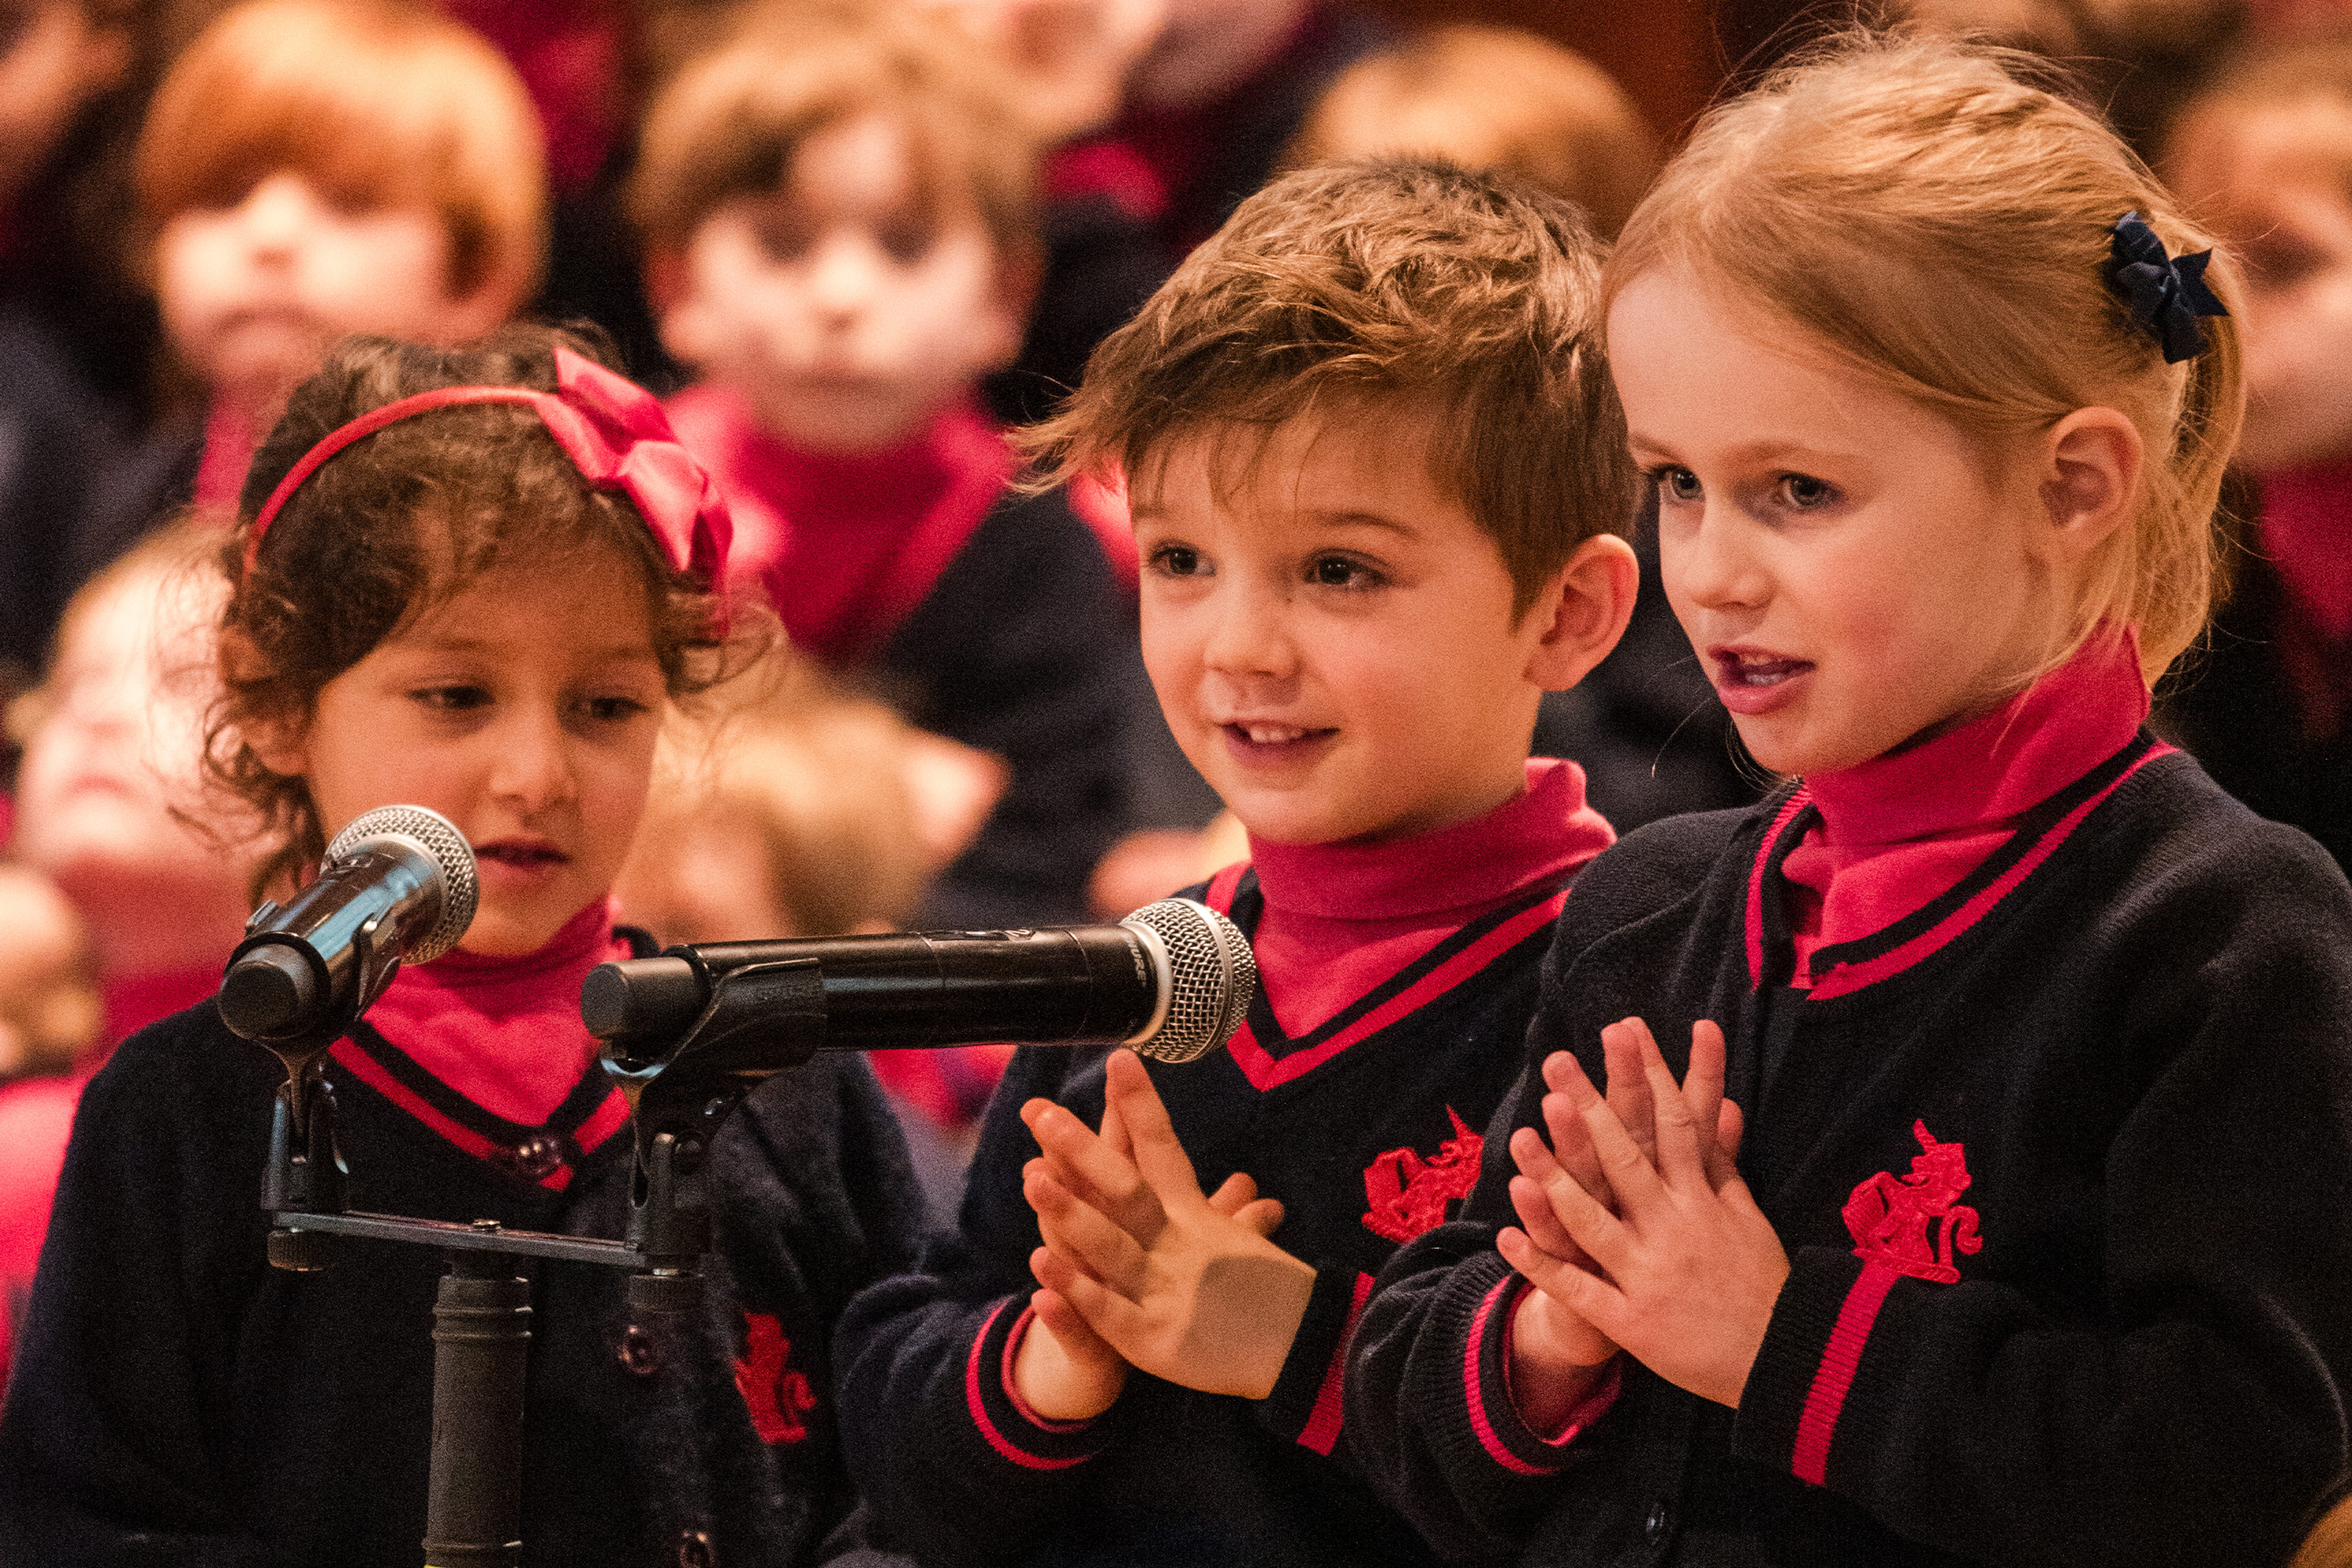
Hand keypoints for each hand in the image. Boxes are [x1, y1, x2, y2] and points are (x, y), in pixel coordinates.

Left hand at [1019, 1050, 1314, 1398]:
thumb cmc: (1274, 1297)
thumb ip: (1232, 1216)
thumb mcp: (1249, 1248)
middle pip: (1126, 1189)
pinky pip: (1109, 1310)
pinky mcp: (1156, 1339)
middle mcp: (1179, 1245)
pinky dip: (1076, 1288)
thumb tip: (1247, 1188)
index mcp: (1196, 1217)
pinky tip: (1042, 1264)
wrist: (1305, 1355)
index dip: (1140, 1104)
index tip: (1119, 1057)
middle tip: (1042, 1112)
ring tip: (1030, 1175)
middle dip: (1083, 1150)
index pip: (1163, 1148)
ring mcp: (1166, 1290)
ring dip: (1070, 1211)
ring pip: (1111, 1245)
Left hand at [1505, 1019, 1778, 1407]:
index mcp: (1704, 1200)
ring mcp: (1648, 1274)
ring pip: (1591, 1219)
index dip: (1650, 1074)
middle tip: (1557, 1062)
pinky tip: (1505, 1235)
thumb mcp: (1748, 1217)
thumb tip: (1725, 1105)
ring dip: (1553, 1178)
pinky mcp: (1630, 1320)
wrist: (1780, 1362)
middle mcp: (1675, 1228)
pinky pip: (1578, 1288)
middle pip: (1625, 1158)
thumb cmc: (1762, 1285)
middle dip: (1590, 1107)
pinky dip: (1541, 1264)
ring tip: (1518, 1138)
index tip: (1626, 1028)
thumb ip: (1724, 1162)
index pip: (1674, 1124)